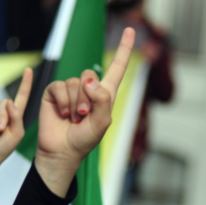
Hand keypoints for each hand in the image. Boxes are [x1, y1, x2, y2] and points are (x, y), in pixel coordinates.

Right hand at [0, 68, 31, 163]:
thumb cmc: (1, 149)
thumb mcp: (15, 135)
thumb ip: (16, 118)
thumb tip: (10, 102)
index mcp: (15, 116)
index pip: (21, 97)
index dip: (26, 84)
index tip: (29, 69)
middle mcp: (3, 112)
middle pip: (5, 102)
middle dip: (3, 115)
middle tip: (0, 130)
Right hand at [35, 27, 134, 195]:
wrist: (63, 150)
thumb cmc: (85, 139)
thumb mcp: (102, 122)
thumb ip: (102, 100)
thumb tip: (91, 79)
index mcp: (106, 94)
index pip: (116, 68)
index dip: (122, 49)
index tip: (129, 30)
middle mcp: (89, 88)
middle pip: (90, 75)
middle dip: (89, 98)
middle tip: (85, 116)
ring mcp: (71, 89)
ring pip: (75, 83)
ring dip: (76, 104)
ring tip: (75, 118)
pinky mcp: (54, 91)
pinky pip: (59, 86)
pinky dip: (62, 102)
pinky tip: (63, 114)